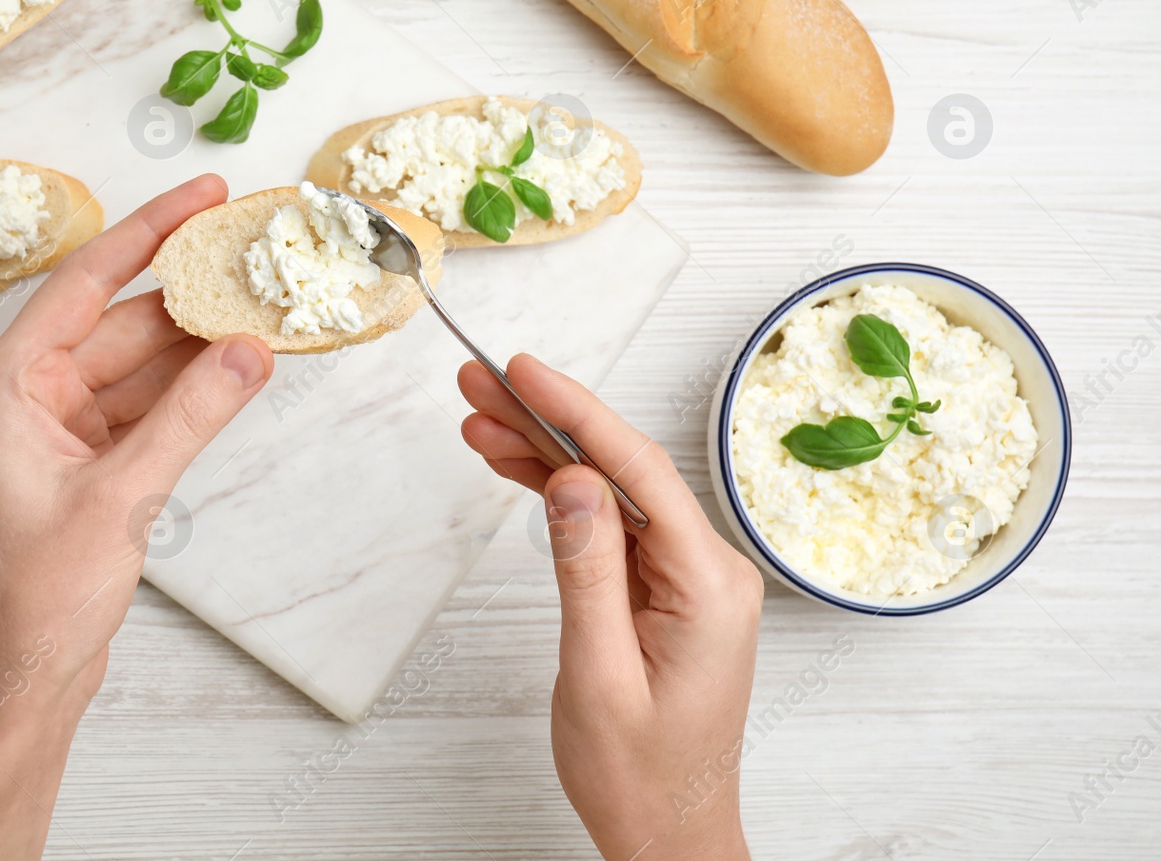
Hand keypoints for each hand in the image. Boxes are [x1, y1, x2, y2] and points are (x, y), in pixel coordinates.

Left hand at [0, 175, 272, 859]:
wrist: (18, 685)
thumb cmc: (31, 601)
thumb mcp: (120, 497)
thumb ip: (190, 416)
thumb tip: (248, 351)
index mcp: (9, 386)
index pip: (85, 282)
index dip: (148, 230)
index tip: (203, 194)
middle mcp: (31, 397)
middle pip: (121, 319)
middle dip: (189, 293)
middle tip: (255, 258)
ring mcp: (63, 432)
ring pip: (142, 365)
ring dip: (200, 345)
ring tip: (265, 311)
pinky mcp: (92, 467)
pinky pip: (150, 408)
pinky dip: (194, 393)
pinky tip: (240, 374)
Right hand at [460, 355, 762, 860]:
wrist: (669, 835)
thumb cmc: (640, 776)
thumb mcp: (598, 675)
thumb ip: (587, 571)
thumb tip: (573, 482)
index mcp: (708, 588)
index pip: (638, 472)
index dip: (577, 412)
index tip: (524, 371)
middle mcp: (707, 572)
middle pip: (621, 470)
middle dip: (548, 421)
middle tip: (479, 384)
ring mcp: (685, 580)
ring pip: (609, 493)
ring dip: (545, 455)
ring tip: (478, 418)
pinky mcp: (662, 591)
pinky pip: (608, 527)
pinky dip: (559, 498)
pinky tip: (514, 468)